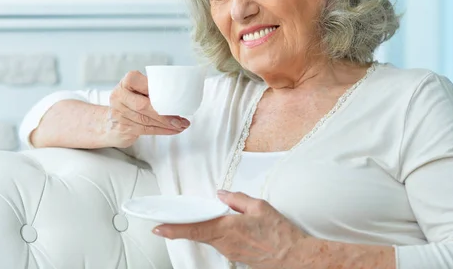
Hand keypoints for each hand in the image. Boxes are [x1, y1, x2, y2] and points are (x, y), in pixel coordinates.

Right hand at [107, 71, 189, 147]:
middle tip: (180, 120)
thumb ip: (153, 89)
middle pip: (144, 106)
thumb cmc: (131, 100)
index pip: (145, 86)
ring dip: (166, 125)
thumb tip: (178, 95)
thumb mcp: (139, 88)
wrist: (110, 121)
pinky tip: (172, 130)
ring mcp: (119, 113)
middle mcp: (119, 96)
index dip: (160, 94)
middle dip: (164, 115)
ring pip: (146, 120)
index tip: (174, 99)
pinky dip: (161, 130)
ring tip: (181, 125)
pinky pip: (145, 130)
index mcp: (127, 81)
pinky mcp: (123, 127)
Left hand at [153, 190, 308, 267]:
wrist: (293, 257)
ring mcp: (230, 252)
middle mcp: (225, 243)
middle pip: (198, 234)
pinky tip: (218, 227)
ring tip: (194, 219)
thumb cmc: (279, 233)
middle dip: (181, 227)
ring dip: (199, 229)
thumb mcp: (259, 207)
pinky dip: (213, 234)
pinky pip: (219, 243)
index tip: (158, 227)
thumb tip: (222, 195)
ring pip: (208, 238)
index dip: (174, 229)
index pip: (194, 228)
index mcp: (228, 228)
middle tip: (166, 221)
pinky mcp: (236, 256)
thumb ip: (237, 199)